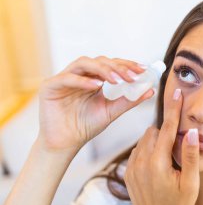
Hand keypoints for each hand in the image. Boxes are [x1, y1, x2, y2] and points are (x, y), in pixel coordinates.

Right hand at [38, 56, 153, 152]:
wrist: (66, 144)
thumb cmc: (86, 126)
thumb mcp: (111, 111)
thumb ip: (129, 100)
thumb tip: (150, 90)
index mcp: (93, 78)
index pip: (111, 65)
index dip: (127, 65)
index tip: (143, 69)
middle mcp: (79, 75)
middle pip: (100, 61)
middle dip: (118, 67)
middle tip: (132, 75)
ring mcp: (64, 78)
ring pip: (84, 63)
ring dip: (102, 69)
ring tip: (117, 79)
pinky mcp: (50, 86)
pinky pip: (67, 78)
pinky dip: (82, 81)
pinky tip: (97, 86)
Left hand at [125, 89, 199, 204]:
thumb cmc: (177, 204)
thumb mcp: (190, 183)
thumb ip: (190, 156)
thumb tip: (191, 131)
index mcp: (158, 163)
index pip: (167, 128)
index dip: (173, 109)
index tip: (177, 93)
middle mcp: (141, 162)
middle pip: (153, 131)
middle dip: (165, 133)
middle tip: (176, 148)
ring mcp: (132, 167)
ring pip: (144, 139)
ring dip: (156, 141)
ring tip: (167, 159)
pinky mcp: (128, 171)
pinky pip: (137, 150)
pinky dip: (147, 150)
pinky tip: (157, 164)